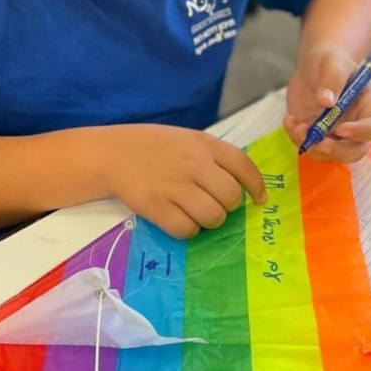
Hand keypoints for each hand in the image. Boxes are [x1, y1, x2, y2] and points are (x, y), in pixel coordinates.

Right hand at [103, 125, 265, 239]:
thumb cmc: (153, 146)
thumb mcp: (187, 139)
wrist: (112, 153)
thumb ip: (213, 156)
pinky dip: (187, 230)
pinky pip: (187, 230)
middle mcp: (193, 163)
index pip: (244, 166)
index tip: (258, 199)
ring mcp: (174, 185)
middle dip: (227, 207)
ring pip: (213, 217)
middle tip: (214, 204)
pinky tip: (178, 219)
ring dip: (209, 221)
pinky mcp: (156, 206)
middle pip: (231, 197)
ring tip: (196, 214)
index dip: (256, 186)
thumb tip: (242, 184)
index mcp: (204, 144)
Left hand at [283, 49, 370, 163]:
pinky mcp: (317, 136)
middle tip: (318, 143)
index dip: (361, 132)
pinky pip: (310, 147)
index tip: (340, 128)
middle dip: (337, 151)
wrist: (313, 66)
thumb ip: (333, 78)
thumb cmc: (330, 61)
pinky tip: (290, 120)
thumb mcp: (333, 62)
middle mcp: (356, 125)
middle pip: (356, 150)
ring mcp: (336, 134)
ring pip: (331, 154)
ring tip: (297, 125)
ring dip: (313, 147)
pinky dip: (297, 139)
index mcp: (368, 106)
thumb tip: (327, 101)